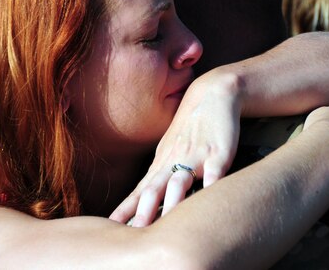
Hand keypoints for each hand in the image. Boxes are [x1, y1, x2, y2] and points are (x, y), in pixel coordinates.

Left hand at [109, 71, 241, 225]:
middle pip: (153, 189)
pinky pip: (214, 172)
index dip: (125, 210)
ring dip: (170, 203)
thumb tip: (144, 202)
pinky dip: (210, 187)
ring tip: (163, 224)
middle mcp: (173, 162)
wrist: (212, 94)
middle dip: (142, 213)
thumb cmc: (190, 128)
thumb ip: (159, 176)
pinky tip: (208, 199)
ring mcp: (195, 156)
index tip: (110, 227)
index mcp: (160, 164)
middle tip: (132, 233)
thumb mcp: (169, 150)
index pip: (139, 191)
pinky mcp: (218, 152)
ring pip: (179, 182)